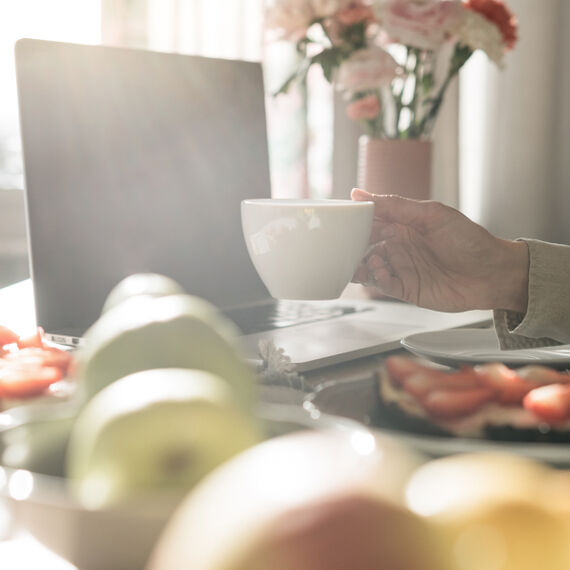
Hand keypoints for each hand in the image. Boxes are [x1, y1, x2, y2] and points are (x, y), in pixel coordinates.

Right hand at [351, 188, 528, 312]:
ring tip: (369, 262)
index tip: (343, 223)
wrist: (492, 274)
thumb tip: (359, 194)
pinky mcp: (406, 288)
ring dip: (362, 265)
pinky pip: (382, 285)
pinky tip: (382, 273)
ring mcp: (402, 268)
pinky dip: (377, 280)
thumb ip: (395, 205)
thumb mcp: (431, 214)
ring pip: (368, 267)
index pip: (370, 221)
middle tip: (346, 247)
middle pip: (364, 246)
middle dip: (353, 247)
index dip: (355, 223)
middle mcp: (399, 246)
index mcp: (403, 225)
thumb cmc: (469, 240)